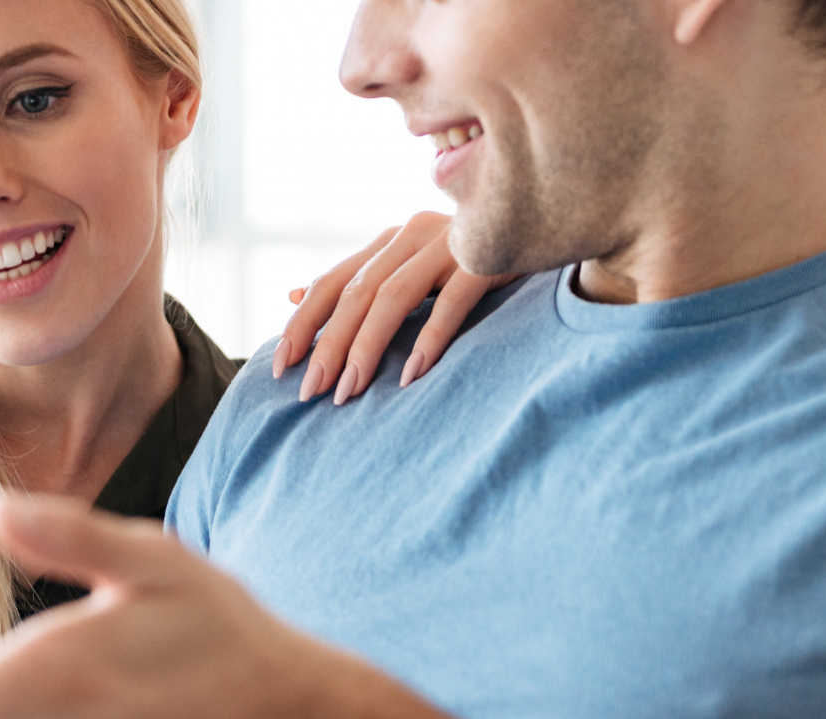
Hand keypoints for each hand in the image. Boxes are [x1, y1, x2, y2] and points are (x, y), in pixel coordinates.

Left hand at [274, 211, 515, 404]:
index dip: (302, 323)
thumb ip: (357, 279)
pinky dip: (429, 339)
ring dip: (366, 348)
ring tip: (348, 391)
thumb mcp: (410, 263)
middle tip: (310, 391)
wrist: (544, 220)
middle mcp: (412, 235)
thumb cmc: (472, 257)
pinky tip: (411, 375)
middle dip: (328, 345)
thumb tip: (294, 293)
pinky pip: (452, 302)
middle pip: (355, 293)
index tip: (280, 365)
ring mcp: (449, 243)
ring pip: (392, 297)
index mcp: (391, 240)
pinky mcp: (486, 256)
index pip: (332, 282)